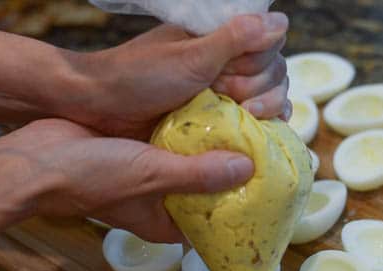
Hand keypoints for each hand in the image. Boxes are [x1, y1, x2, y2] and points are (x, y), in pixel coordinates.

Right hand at [0, 118, 253, 262]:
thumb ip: (198, 174)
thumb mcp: (152, 176)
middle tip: (261, 156)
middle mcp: (160, 204)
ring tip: (244, 134)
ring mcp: (150, 177)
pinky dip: (190, 134)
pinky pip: (174, 144)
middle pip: (206, 193)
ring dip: (211, 151)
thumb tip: (246, 169)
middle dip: (230, 177)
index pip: (212, 225)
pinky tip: (211, 116)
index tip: (265, 193)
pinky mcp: (140, 151)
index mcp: (166, 225)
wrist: (37, 157)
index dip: (239, 211)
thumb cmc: (90, 179)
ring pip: (191, 165)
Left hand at [72, 13, 289, 138]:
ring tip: (242, 117)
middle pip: (274, 74)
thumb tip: (282, 22)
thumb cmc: (139, 78)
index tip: (235, 77)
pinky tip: (257, 137)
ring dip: (263, 110)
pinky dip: (260, 129)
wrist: (100, 110)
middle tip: (229, 97)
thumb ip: (235, 39)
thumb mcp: (190, 58)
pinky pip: (252, 124)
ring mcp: (223, 93)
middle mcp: (226, 63)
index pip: (270, 46)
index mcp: (220, 40)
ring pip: (268, 99)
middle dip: (259, 88)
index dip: (261, 64)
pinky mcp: (217, 120)